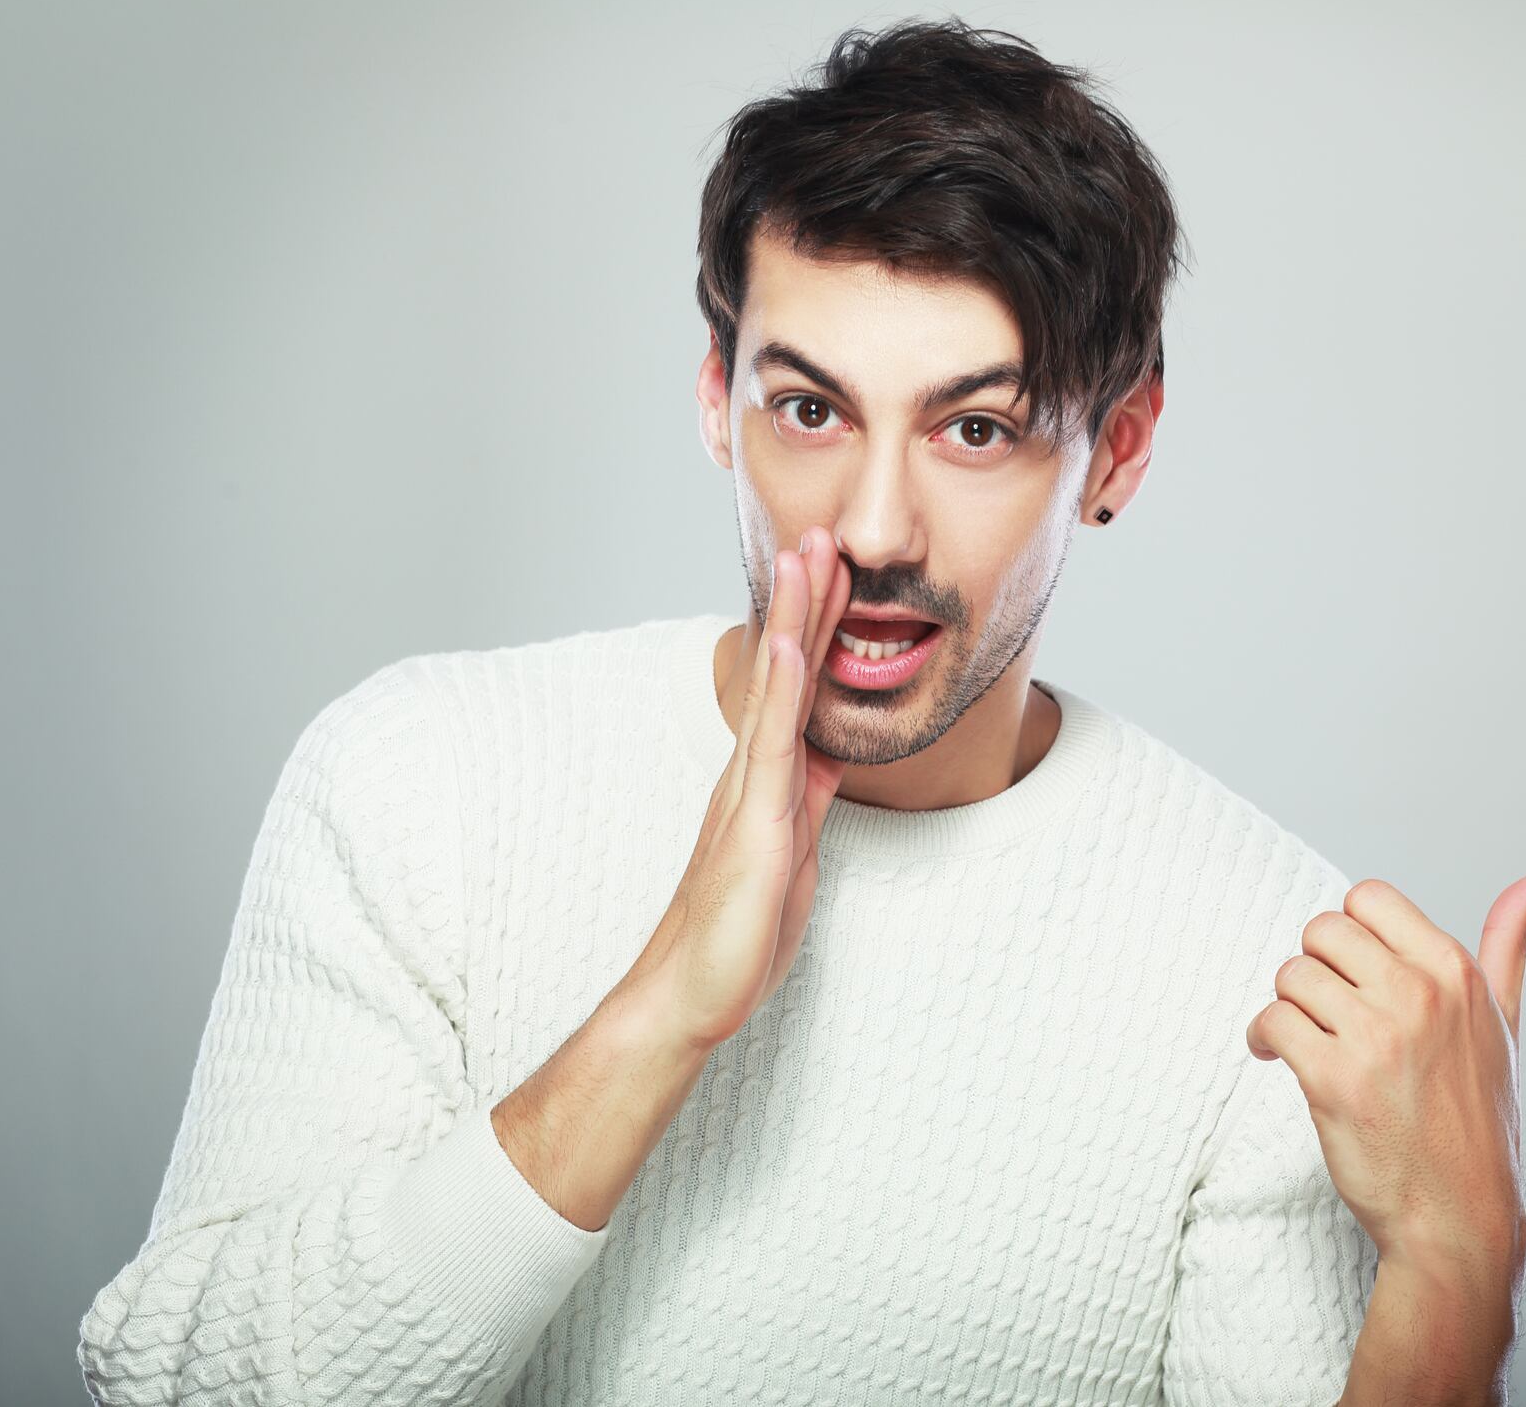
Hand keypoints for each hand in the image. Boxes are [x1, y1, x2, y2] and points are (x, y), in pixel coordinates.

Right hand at [631, 525, 851, 1052]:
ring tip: (804, 556)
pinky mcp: (752, 819)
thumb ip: (805, 800)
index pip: (800, 689)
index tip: (834, 574)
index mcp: (768, 779)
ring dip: (792, 619)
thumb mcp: (792, 852)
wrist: (691, 991)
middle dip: (806, 601)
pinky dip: (779, 688)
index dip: (817, 630)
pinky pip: (768, 741)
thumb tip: (827, 757)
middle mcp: (753, 771)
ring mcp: (749, 789)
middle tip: (819, 534)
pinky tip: (786, 643)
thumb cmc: (737, 932)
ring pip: (776, 688)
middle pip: (786, 670)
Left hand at [1245, 873, 1525, 1277]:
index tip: (1352, 972)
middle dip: (1315, 968)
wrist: (1458, 1217)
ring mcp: (1376, 1036)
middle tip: (1325, 1009)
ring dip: (1288, 1006)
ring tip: (1304, 1037)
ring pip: (1292, 974)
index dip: (1349, 934)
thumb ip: (1508, 946)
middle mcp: (1419, 995)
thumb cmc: (1479, 1123)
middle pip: (1322, 930)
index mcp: (1456, 973)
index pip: (1369, 897)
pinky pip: (1271, 1020)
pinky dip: (1262, 1037)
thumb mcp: (1504, 1024)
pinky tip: (1277, 1057)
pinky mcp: (1332, 1079)